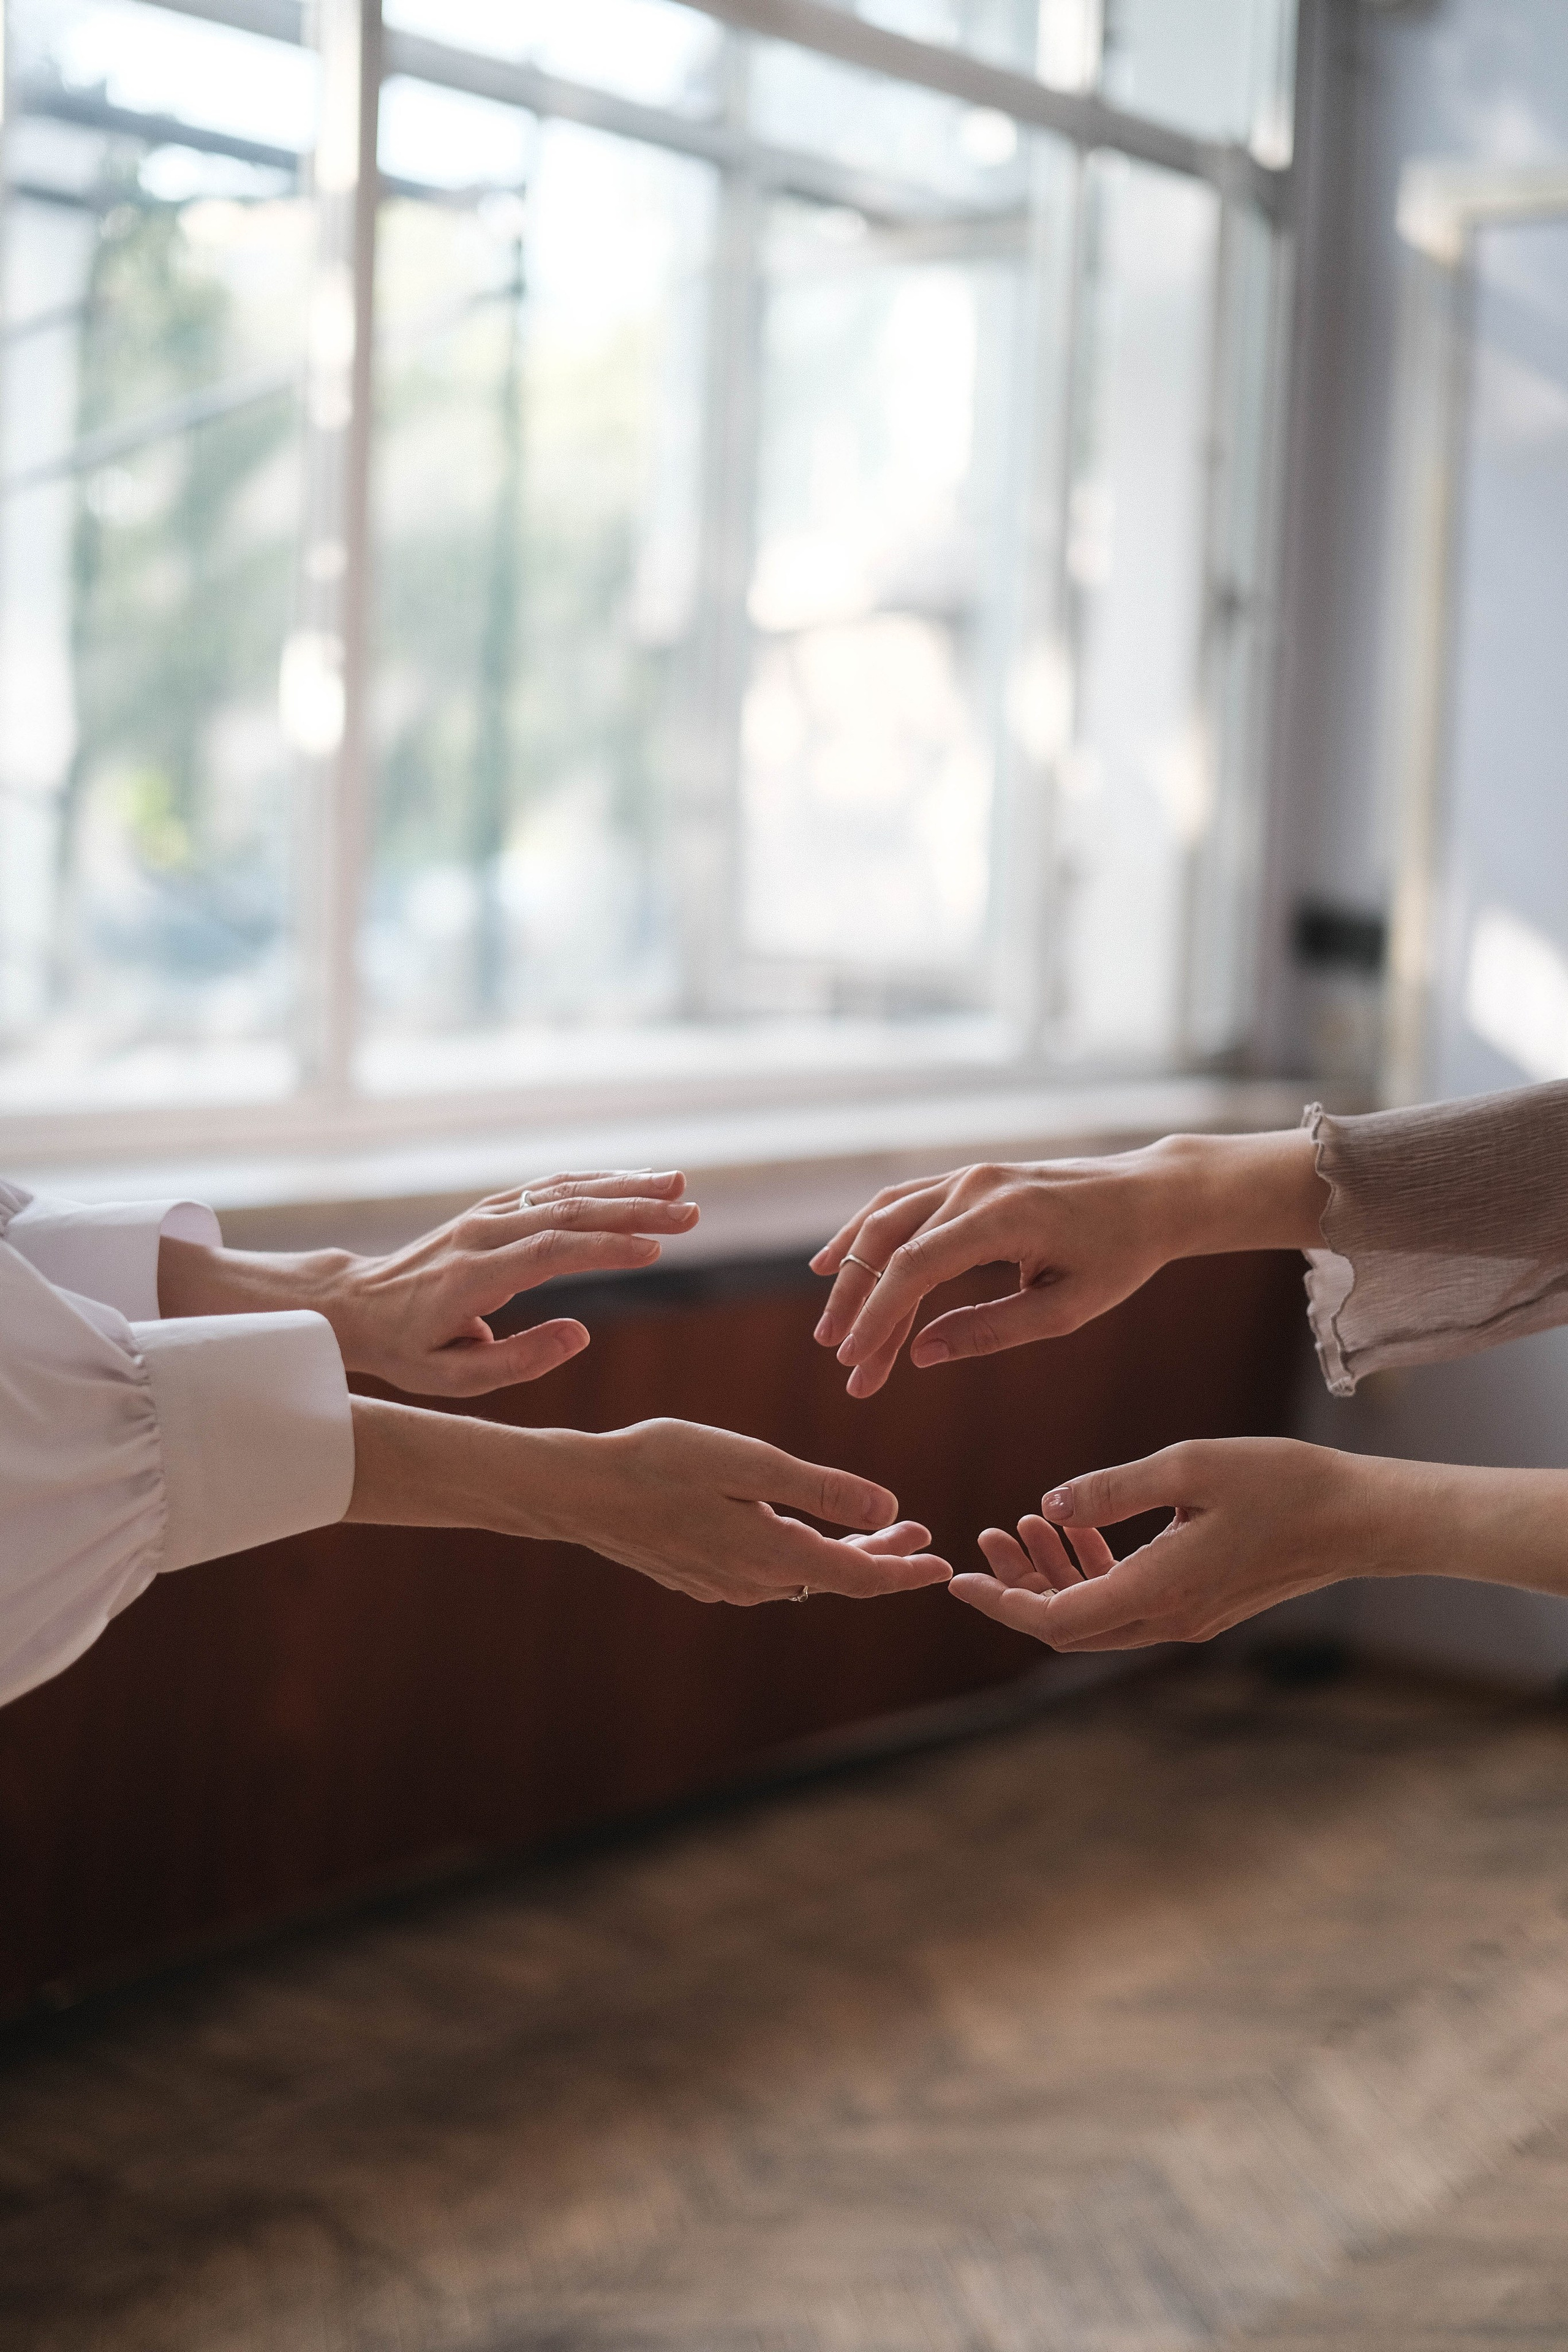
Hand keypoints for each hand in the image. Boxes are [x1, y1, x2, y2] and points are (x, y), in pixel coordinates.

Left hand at [159, 1169, 700, 1396]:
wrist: (355, 1303)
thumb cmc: (405, 1350)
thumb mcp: (450, 1378)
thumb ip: (517, 1360)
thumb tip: (581, 1334)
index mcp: (472, 1276)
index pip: (549, 1252)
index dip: (604, 1247)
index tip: (656, 1250)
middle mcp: (482, 1233)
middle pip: (567, 1211)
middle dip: (633, 1210)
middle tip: (691, 1213)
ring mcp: (487, 1214)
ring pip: (563, 1190)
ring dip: (625, 1187)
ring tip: (679, 1187)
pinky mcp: (494, 1208)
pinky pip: (552, 1186)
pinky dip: (598, 1181)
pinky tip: (637, 1181)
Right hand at [530, 1419, 951, 1603]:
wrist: (579, 1490)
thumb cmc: (660, 1463)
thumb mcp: (749, 1463)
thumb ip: (821, 1490)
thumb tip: (891, 1512)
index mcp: (771, 1555)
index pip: (859, 1578)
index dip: (906, 1572)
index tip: (944, 1564)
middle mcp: (752, 1582)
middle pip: (835, 1579)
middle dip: (882, 1558)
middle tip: (918, 1532)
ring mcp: (722, 1584)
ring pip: (802, 1577)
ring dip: (842, 1555)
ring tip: (875, 1528)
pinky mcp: (700, 1576)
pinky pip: (768, 1574)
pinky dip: (801, 1555)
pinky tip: (801, 1532)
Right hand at [812, 1130, 1326, 1397]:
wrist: (1149, 1195)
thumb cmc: (1117, 1256)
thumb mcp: (1066, 1309)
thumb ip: (992, 1331)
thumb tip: (922, 1354)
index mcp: (1002, 1217)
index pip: (914, 1266)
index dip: (877, 1315)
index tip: (853, 1362)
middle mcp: (975, 1186)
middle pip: (888, 1243)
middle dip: (857, 1304)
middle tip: (839, 1361)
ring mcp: (968, 1175)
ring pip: (885, 1220)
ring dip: (852, 1271)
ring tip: (830, 1325)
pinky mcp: (967, 1178)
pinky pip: (900, 1203)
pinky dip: (864, 1232)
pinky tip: (835, 1260)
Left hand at [948, 1435, 1553, 1651]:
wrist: (1361, 1518)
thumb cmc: (1283, 1483)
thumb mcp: (1188, 1466)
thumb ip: (1112, 1488)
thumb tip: (1048, 1503)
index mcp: (1159, 1591)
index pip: (1056, 1620)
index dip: (1000, 1603)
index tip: (956, 1579)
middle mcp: (1168, 1619)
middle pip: (1068, 1626)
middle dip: (1019, 1587)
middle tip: (988, 1534)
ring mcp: (1187, 1617)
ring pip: (1096, 1615)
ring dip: (1054, 1574)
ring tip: (1023, 1519)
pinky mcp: (1201, 1603)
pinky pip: (1128, 1599)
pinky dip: (1093, 1568)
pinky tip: (1076, 1523)